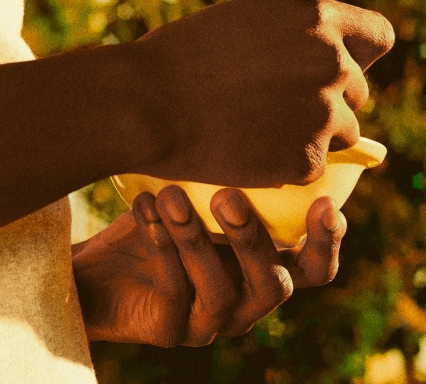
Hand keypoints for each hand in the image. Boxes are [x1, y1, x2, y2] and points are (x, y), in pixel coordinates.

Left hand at [72, 184, 345, 346]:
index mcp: (266, 265)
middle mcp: (247, 299)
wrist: (100, 260)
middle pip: (275, 286)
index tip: (325, 202)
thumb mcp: (196, 181)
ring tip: (171, 196)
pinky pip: (174, 292)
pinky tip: (146, 206)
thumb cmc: (160, 210)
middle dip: (253, 240)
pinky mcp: (171, 330)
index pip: (314, 269)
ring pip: (221, 292)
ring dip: (196, 240)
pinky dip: (162, 247)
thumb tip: (254, 99)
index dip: (327, 242)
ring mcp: (211, 321)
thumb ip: (230, 160)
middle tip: (228, 196)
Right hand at [131, 0, 393, 186]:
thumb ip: (297, 35)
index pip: (379, 36)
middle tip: (272, 103)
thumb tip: (336, 56)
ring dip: (310, 132)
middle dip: (327, 98)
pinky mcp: (309, 159)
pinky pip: (313, 163)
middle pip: (358, 89)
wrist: (146, 101)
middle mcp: (331, 59)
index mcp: (316, 14)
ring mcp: (324, 111)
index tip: (337, 66)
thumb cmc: (184, 54)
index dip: (358, 53)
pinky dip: (286, 162)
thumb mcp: (249, 21)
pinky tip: (246, 147)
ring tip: (255, 125)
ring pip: (343, 130)